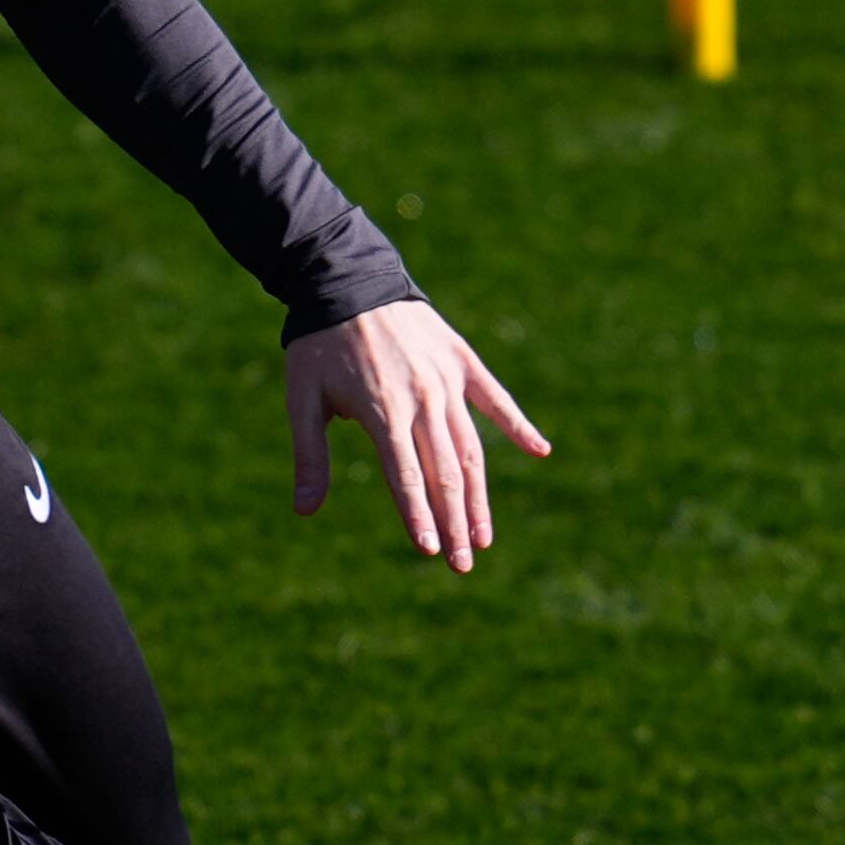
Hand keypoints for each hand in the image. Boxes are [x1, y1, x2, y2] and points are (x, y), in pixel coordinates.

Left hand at [285, 300, 550, 573]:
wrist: (346, 279)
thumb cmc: (318, 345)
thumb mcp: (303, 399)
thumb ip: (310, 456)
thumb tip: (304, 512)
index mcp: (382, 411)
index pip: (405, 477)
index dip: (418, 516)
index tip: (430, 552)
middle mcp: (422, 400)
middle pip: (444, 473)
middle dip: (454, 523)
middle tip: (463, 565)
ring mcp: (447, 381)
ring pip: (470, 448)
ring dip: (479, 497)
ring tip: (485, 537)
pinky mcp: (462, 361)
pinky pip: (495, 398)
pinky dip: (518, 425)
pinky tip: (540, 452)